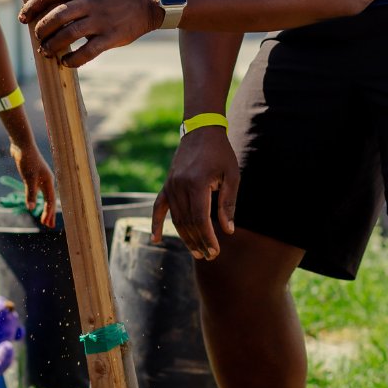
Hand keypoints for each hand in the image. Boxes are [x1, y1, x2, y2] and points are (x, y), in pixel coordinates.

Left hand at [11, 143, 57, 227]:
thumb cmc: (27, 160)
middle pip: (49, 200)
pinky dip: (37, 199)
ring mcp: (40, 177)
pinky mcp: (33, 175)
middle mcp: (46, 180)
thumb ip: (30, 193)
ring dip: (43, 207)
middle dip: (49, 213)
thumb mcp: (28, 178)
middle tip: (48, 226)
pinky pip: (38, 191)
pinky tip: (34, 202)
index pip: (50, 201)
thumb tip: (31, 208)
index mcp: (48, 181)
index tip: (46, 224)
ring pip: (44, 196)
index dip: (48, 213)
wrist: (21, 145)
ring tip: (42, 218)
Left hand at [19, 0, 161, 67]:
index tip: (23, 18)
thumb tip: (45, 7)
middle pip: (55, 17)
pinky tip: (66, 63)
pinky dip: (73, 60)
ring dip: (52, 46)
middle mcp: (89, 2)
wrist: (148, 2)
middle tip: (38, 38)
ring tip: (46, 52)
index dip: (31, 6)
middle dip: (41, 30)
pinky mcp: (111, 37)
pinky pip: (87, 52)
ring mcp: (100, 20)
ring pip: (67, 35)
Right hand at [152, 128, 238, 260]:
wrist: (202, 131)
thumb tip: (227, 231)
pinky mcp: (166, 184)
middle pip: (187, 222)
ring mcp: (170, 185)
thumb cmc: (221, 153)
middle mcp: (179, 186)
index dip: (207, 238)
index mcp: (197, 183)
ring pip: (175, 218)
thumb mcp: (231, 176)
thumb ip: (228, 204)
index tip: (215, 252)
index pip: (200, 219)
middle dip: (198, 242)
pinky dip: (156, 223)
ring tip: (196, 252)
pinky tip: (156, 239)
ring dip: (185, 237)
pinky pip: (158, 207)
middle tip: (209, 257)